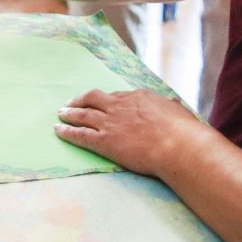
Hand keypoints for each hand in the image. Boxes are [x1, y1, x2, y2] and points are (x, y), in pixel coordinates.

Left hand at [54, 88, 203, 177]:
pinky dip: (67, 132)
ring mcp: (111, 122)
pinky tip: (58, 131)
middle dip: (80, 100)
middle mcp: (120, 106)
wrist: (176, 145)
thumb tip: (174, 107)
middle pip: (94, 98)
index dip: (106, 100)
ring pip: (83, 114)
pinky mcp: (105, 140)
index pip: (116, 96)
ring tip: (60, 115)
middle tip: (71, 103)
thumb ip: (170, 108)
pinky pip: (80, 134)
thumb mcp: (177, 112)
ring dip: (70, 114)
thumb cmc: (183, 131)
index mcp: (138, 97)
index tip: (100, 103)